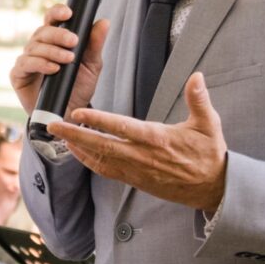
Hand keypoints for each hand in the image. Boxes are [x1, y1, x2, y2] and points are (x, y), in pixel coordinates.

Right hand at [12, 2, 109, 116]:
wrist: (68, 114)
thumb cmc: (78, 88)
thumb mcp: (92, 65)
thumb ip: (95, 44)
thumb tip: (103, 22)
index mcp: (54, 40)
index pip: (51, 19)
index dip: (56, 12)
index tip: (68, 13)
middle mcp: (38, 47)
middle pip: (42, 31)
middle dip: (58, 34)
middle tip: (73, 41)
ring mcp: (27, 60)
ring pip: (34, 46)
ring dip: (52, 51)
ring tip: (68, 59)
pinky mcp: (18, 75)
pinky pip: (25, 63)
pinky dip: (40, 64)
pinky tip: (53, 69)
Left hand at [48, 72, 229, 211]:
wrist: (212, 187)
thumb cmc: (209, 153)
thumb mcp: (209, 124)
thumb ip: (199, 100)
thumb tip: (196, 76)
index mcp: (157, 139)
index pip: (121, 128)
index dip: (97, 120)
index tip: (77, 112)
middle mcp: (141, 156)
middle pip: (101, 145)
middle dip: (74, 135)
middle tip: (52, 125)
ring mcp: (136, 170)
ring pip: (100, 159)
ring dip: (77, 148)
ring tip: (58, 136)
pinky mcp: (134, 179)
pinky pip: (106, 171)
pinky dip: (89, 161)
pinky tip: (77, 152)